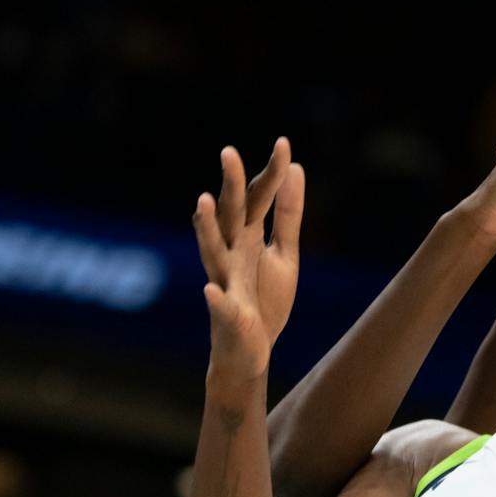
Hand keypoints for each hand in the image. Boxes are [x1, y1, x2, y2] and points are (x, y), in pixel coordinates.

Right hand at [194, 138, 303, 382]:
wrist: (248, 352)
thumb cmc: (263, 299)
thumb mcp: (284, 254)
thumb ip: (288, 215)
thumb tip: (294, 168)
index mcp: (247, 237)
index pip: (258, 198)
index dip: (270, 173)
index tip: (284, 143)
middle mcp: (231, 253)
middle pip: (231, 214)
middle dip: (231, 185)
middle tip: (229, 152)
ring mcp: (225, 282)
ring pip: (212, 250)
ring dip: (206, 228)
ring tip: (201, 203)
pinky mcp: (227, 315)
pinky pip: (219, 306)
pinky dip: (215, 299)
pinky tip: (210, 290)